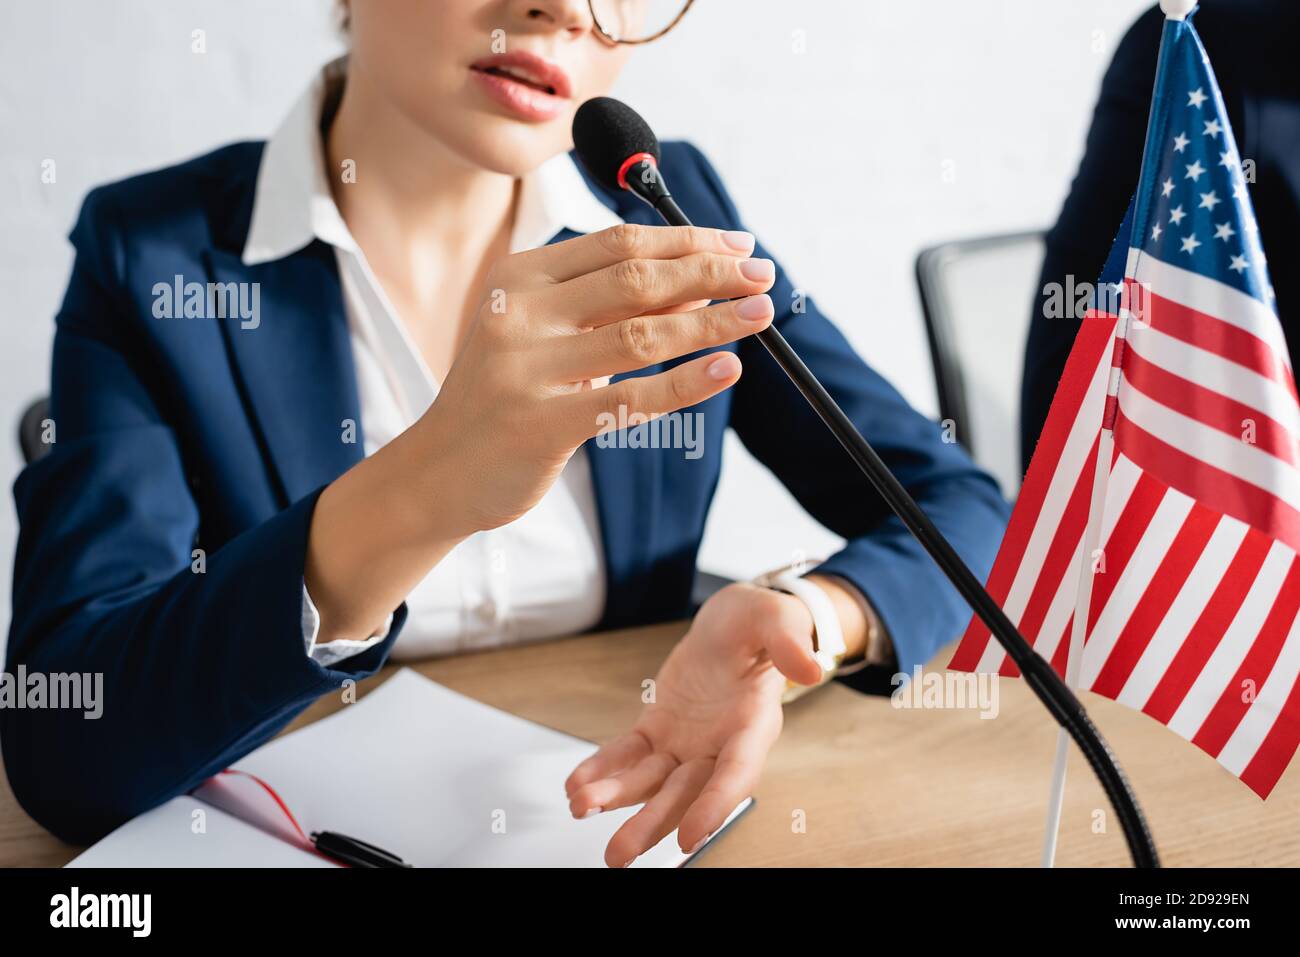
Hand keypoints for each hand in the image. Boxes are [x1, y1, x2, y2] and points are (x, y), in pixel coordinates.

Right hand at [304, 224, 772, 644]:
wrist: (439, 471)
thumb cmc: (502, 398)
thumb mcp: (543, 337)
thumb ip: (607, 309)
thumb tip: (697, 288)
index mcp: (520, 279)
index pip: (617, 244)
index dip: (687, 240)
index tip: (738, 246)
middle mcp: (520, 314)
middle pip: (635, 279)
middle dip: (710, 273)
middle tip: (764, 274)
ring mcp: (527, 369)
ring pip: (641, 334)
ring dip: (711, 322)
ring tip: (760, 315)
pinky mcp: (540, 424)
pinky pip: (630, 399)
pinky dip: (685, 383)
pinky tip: (727, 370)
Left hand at [564, 583, 822, 866]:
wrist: (734, 623)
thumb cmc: (760, 622)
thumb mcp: (776, 618)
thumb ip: (789, 642)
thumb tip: (811, 668)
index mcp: (754, 723)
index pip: (736, 773)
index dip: (714, 806)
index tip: (689, 837)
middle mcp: (719, 744)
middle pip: (685, 793)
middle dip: (651, 824)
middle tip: (618, 855)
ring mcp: (687, 742)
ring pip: (651, 782)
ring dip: (616, 798)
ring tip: (580, 807)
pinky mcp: (659, 730)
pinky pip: (628, 754)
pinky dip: (602, 769)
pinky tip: (577, 783)